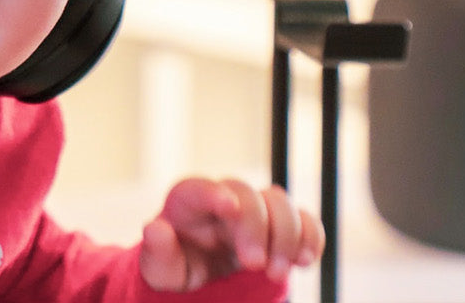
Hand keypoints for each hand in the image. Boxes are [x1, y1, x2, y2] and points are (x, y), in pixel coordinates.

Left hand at [138, 178, 322, 291]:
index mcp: (188, 202)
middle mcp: (224, 198)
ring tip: (278, 271)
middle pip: (245, 194)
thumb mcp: (160, 268)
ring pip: (278, 201)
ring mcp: (255, 209)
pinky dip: (310, 236)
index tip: (230, 208)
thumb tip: (155, 228)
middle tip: (255, 265)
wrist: (203, 276)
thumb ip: (157, 251)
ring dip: (286, 234)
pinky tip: (304, 260)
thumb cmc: (178, 266)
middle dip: (255, 227)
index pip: (197, 188)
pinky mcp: (280, 225)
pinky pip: (304, 219)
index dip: (214, 193)